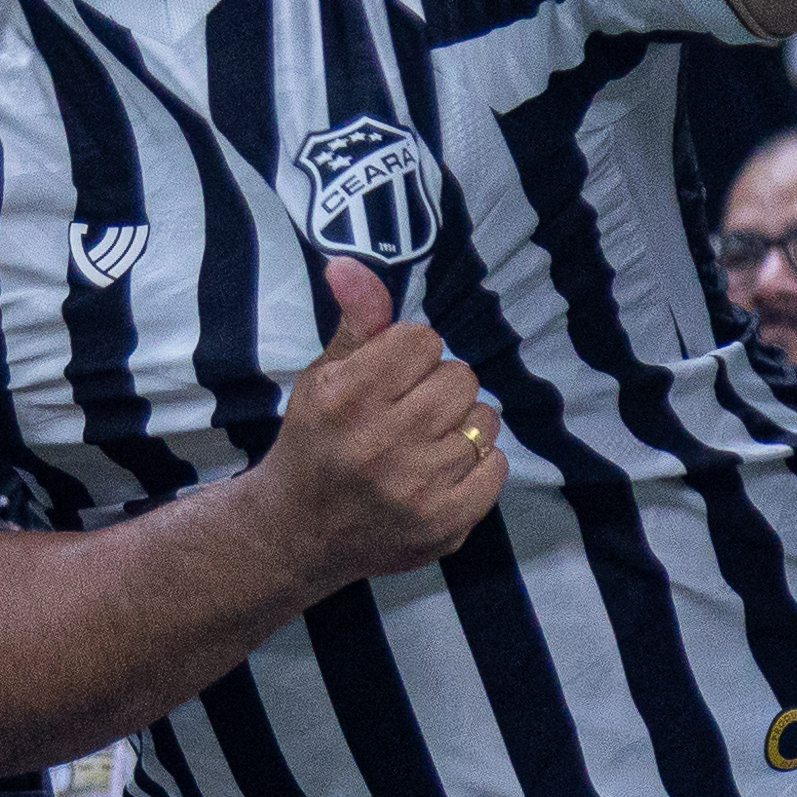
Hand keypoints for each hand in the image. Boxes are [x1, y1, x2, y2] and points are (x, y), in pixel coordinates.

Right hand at [250, 257, 505, 594]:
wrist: (300, 533)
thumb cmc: (316, 443)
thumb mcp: (322, 377)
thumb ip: (354, 321)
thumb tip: (349, 264)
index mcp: (348, 398)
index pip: (422, 341)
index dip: (409, 355)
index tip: (389, 379)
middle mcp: (383, 442)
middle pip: (460, 378)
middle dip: (438, 389)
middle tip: (407, 413)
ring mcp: (417, 488)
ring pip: (484, 420)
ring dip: (460, 426)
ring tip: (424, 443)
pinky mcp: (445, 524)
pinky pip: (497, 466)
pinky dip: (478, 464)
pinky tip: (441, 472)